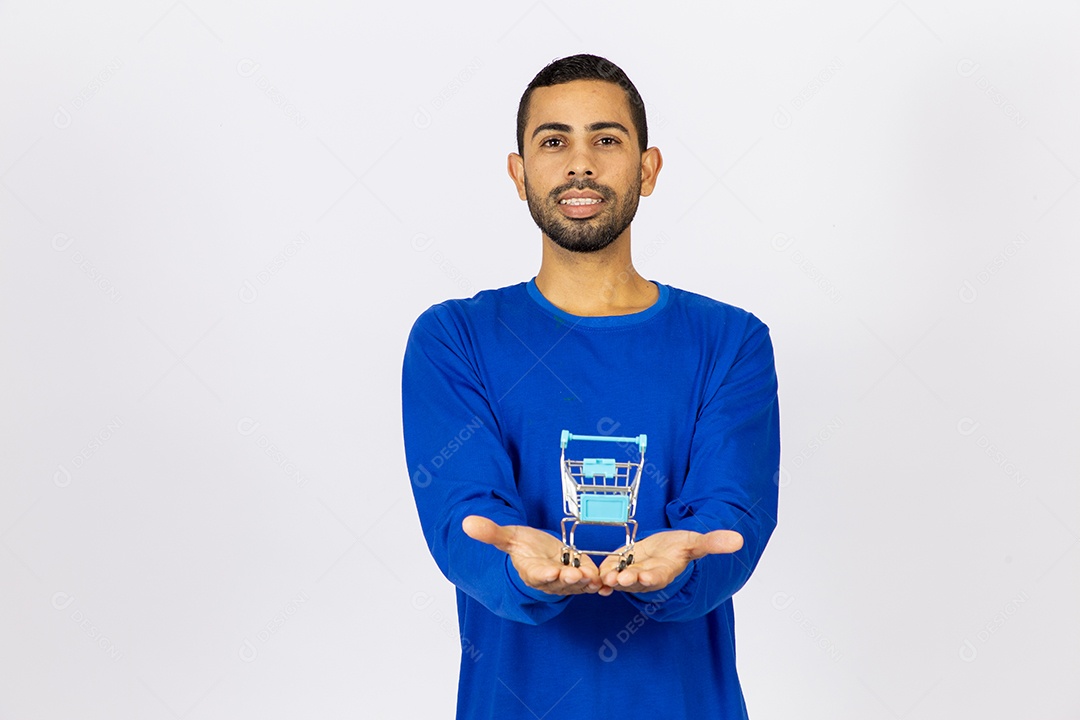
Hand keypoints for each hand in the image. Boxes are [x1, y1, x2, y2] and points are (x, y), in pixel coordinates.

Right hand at [462, 516, 612, 596]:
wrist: (541, 553)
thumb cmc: (525, 546)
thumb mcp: (509, 537)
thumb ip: (491, 533)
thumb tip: (466, 522)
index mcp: (531, 571)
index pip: (536, 575)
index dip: (543, 574)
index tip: (550, 571)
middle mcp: (550, 580)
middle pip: (560, 582)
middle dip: (568, 579)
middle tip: (576, 575)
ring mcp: (567, 581)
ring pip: (577, 584)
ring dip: (586, 582)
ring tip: (593, 577)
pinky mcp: (582, 577)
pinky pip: (591, 582)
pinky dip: (598, 583)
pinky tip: (605, 580)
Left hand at [598, 529, 743, 593]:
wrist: (663, 549)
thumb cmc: (679, 548)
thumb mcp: (695, 542)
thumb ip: (713, 543)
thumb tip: (739, 540)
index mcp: (665, 571)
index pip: (659, 576)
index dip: (653, 577)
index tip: (648, 576)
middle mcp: (647, 577)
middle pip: (636, 581)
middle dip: (628, 581)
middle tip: (619, 580)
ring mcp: (631, 574)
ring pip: (619, 580)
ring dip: (611, 580)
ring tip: (604, 578)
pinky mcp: (618, 568)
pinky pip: (607, 574)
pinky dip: (601, 577)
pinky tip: (595, 577)